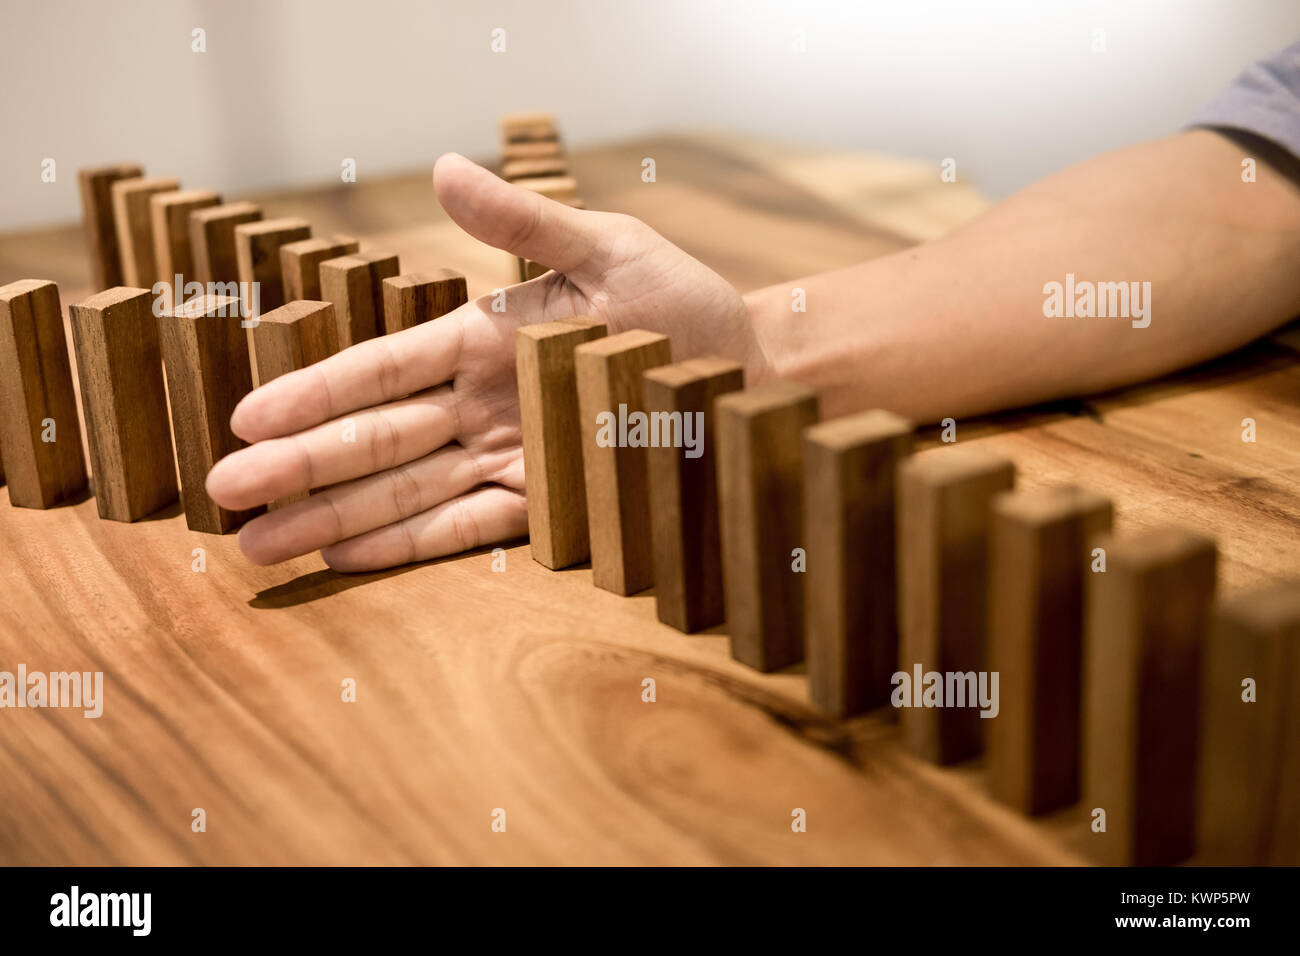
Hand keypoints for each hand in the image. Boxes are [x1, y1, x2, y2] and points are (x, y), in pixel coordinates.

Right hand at [205, 153, 760, 570]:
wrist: (747, 376)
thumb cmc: (679, 306)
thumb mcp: (608, 251)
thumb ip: (524, 223)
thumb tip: (444, 166)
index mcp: (487, 339)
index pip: (383, 370)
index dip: (314, 393)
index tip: (246, 418)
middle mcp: (483, 404)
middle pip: (375, 440)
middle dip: (298, 469)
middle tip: (221, 498)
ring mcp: (509, 458)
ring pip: (404, 492)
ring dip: (334, 519)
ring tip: (262, 548)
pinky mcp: (544, 504)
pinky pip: (466, 529)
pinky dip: (409, 545)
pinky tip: (347, 560)